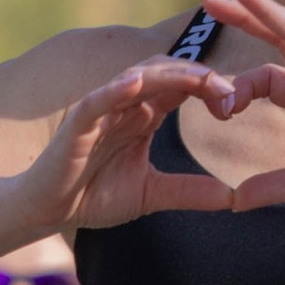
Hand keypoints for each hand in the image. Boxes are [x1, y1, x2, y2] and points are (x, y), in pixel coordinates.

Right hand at [19, 57, 241, 238]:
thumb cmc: (94, 195)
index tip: (235, 106)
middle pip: (166, 73)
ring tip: (199, 78)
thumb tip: (234, 199)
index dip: (211, 89)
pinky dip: (114, 90)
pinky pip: (97, 100)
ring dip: (170, 75)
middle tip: (230, 91)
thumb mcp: (152, 194)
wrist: (49, 211)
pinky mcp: (77, 124)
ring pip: (137, 77)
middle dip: (200, 77)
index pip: (183, 87)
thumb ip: (189, 192)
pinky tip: (134, 84)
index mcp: (146, 114)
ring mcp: (101, 110)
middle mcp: (126, 104)